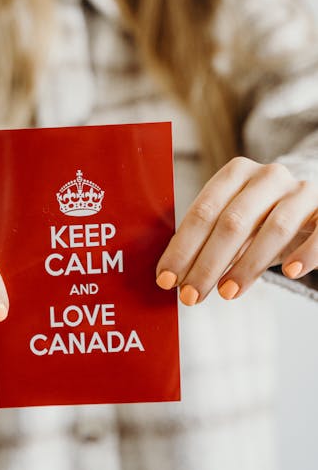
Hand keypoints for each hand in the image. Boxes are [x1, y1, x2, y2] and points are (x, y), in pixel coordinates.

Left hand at [155, 156, 317, 304]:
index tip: (166, 280)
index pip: (203, 211)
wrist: (311, 209)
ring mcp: (301, 191)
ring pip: (274, 228)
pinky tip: (290, 272)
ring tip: (227, 293)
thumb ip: (205, 243)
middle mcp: (269, 176)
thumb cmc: (262, 221)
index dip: (182, 248)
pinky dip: (306, 253)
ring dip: (247, 265)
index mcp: (236, 173)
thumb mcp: (232, 225)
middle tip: (191, 295)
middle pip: (233, 221)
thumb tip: (171, 278)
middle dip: (207, 263)